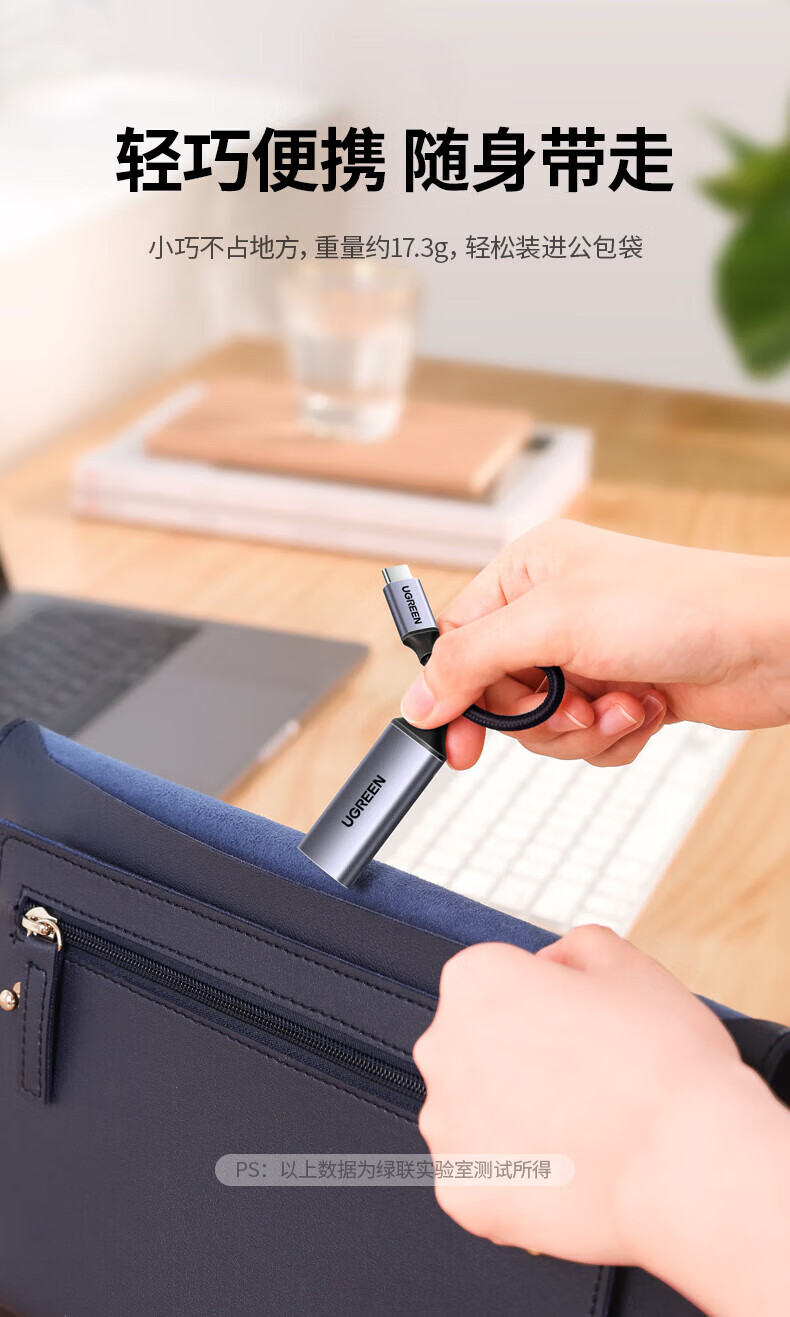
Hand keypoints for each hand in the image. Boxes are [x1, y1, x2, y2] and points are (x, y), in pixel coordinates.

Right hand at [400, 520, 789, 768]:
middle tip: (572, 707)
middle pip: (499, 692)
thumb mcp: (554, 624)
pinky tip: (647, 710)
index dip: (456, 692)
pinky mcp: (623, 692)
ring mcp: (589, 654)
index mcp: (528, 572)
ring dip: (583, 729)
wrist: (771, 643)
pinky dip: (615, 736)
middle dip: (539, 715)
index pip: (458, 641)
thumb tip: (418, 698)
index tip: (456, 739)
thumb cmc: (680, 605)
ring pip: (543, 725)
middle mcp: (554, 611)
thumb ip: (473, 661)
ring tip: (624, 704)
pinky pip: (587, 738)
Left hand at [414, 930, 789, 1315]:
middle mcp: (442, 1048)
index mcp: (475, 981)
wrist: (691, 1162)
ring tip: (583, 1134)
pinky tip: (566, 1175)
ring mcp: (446, 1127)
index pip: (497, 986)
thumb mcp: (628, 963)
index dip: (547, 1008)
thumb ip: (575, 947)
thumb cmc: (666, 1059)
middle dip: (521, 1064)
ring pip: (475, 1118)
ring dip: (515, 1124)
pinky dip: (518, 1182)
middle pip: (476, 1051)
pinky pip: (483, 1181)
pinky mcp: (462, 1192)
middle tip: (586, 1083)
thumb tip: (551, 965)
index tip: (581, 1031)